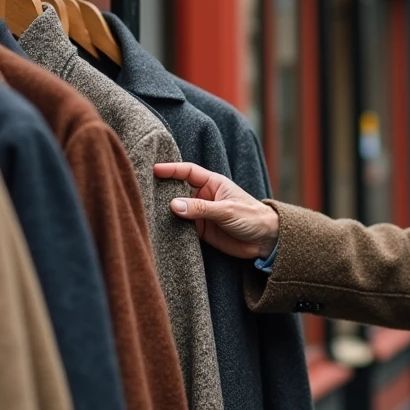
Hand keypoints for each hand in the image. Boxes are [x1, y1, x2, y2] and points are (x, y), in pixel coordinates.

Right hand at [154, 162, 279, 258]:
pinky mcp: (201, 230)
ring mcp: (201, 214)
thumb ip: (201, 208)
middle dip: (163, 189)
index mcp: (213, 183)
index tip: (155, 169)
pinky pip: (182, 227)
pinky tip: (160, 228)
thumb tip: (173, 205)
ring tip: (147, 210)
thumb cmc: (252, 217)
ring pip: (178, 209)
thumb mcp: (226, 210)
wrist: (266, 240)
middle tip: (144, 190)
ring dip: (165, 211)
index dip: (172, 169)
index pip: (188, 172)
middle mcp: (205, 196)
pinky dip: (172, 227)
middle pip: (179, 190)